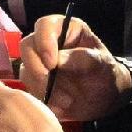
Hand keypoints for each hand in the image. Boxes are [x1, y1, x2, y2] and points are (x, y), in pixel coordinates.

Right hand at [13, 16, 128, 124]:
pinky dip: (44, 99)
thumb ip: (81, 58)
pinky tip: (61, 105)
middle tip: (49, 82)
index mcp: (65, 30)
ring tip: (67, 99)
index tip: (52, 63)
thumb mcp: (101, 64)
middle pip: (27, 47)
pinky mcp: (37, 84)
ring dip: (42, 87)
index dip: (43, 42)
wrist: (106, 98)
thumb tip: (58, 59)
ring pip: (25, 71)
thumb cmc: (105, 73)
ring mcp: (39, 64)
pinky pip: (30, 90)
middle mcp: (48, 44)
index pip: (45, 25)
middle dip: (35, 66)